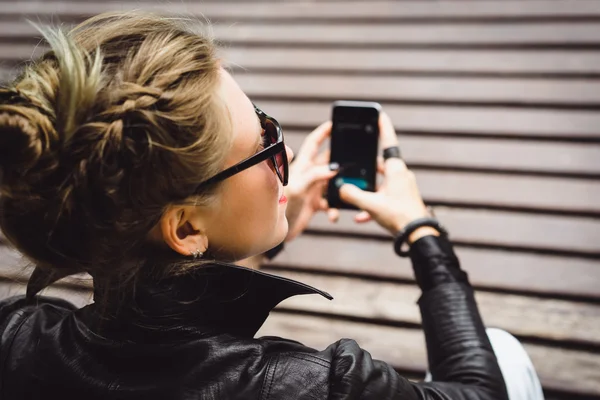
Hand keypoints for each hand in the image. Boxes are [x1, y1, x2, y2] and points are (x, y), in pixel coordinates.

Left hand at [284, 122, 337, 240]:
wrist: (276, 232)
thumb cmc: (281, 208)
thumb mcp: (297, 189)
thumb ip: (313, 176)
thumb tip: (332, 168)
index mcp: (302, 166)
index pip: (313, 143)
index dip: (323, 132)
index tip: (334, 124)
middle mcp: (308, 175)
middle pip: (328, 161)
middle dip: (341, 161)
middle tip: (356, 161)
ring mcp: (313, 189)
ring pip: (334, 183)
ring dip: (341, 189)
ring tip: (347, 194)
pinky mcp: (315, 203)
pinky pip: (332, 203)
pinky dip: (335, 209)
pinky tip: (333, 216)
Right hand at [338, 112, 431, 236]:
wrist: (418, 236)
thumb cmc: (399, 216)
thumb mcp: (371, 204)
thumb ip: (353, 195)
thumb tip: (341, 189)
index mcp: (396, 169)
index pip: (388, 142)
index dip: (383, 128)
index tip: (380, 114)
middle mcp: (400, 175)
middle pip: (378, 166)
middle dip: (364, 170)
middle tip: (353, 168)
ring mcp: (402, 188)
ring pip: (379, 185)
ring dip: (366, 193)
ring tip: (354, 201)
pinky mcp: (402, 201)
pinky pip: (383, 199)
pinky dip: (372, 206)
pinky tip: (361, 218)